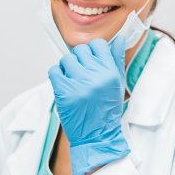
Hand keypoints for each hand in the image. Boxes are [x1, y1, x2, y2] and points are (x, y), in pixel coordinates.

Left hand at [47, 37, 130, 174]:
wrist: (97, 136)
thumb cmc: (106, 110)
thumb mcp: (117, 84)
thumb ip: (116, 60)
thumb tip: (120, 38)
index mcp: (110, 72)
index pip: (97, 44)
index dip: (92, 51)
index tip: (90, 61)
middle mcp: (95, 76)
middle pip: (80, 50)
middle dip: (79, 60)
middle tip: (81, 74)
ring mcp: (78, 83)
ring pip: (66, 60)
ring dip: (67, 68)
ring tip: (73, 81)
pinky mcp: (63, 91)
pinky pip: (54, 71)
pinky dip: (57, 76)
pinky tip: (64, 85)